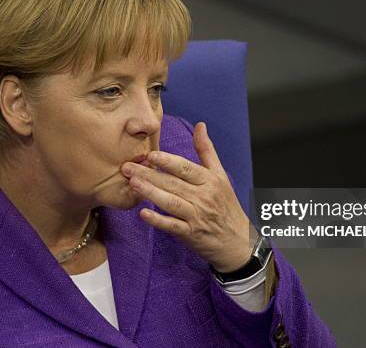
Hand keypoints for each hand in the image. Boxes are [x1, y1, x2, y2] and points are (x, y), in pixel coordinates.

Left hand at [120, 122, 253, 271]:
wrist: (238, 240)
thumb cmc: (226, 205)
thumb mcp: (220, 176)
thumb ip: (207, 151)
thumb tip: (200, 125)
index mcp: (209, 181)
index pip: (186, 168)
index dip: (168, 161)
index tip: (150, 155)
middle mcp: (203, 197)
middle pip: (174, 184)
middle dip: (149, 175)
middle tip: (127, 167)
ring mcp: (196, 216)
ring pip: (171, 203)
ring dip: (151, 193)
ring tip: (132, 183)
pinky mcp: (191, 235)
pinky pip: (172, 226)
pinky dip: (158, 220)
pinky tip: (143, 213)